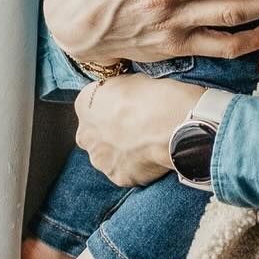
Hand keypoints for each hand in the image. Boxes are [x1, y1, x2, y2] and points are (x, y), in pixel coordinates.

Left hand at [72, 73, 200, 185]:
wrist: (173, 125)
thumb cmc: (155, 96)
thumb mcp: (132, 80)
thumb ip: (120, 92)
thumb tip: (126, 98)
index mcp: (85, 104)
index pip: (91, 106)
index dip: (111, 106)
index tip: (127, 107)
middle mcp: (86, 135)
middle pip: (95, 134)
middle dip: (111, 133)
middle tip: (137, 127)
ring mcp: (100, 159)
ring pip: (107, 156)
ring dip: (122, 152)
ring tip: (147, 143)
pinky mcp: (117, 177)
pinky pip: (125, 171)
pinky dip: (136, 166)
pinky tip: (152, 156)